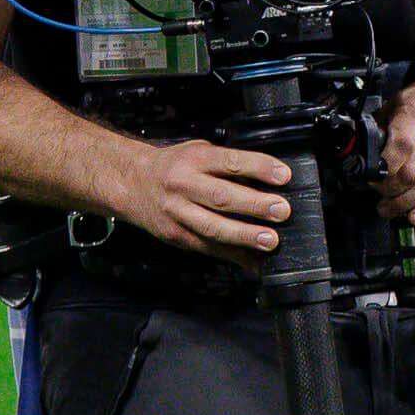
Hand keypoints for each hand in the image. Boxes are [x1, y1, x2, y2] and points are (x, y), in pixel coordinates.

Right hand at [113, 138, 290, 266]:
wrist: (130, 183)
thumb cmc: (174, 166)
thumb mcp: (198, 152)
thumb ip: (229, 164)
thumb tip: (271, 181)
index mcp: (193, 160)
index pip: (230, 161)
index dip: (258, 168)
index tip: (284, 176)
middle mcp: (182, 186)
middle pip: (220, 196)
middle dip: (254, 205)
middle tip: (281, 211)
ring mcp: (177, 213)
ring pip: (212, 227)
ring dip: (244, 236)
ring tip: (270, 241)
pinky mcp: (175, 235)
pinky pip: (206, 247)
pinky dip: (232, 256)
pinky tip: (253, 261)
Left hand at [379, 69, 414, 223]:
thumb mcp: (404, 97)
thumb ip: (384, 121)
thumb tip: (365, 142)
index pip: (400, 148)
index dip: (384, 169)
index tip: (372, 177)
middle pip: (413, 173)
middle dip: (391, 190)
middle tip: (380, 196)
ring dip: (407, 203)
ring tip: (392, 210)